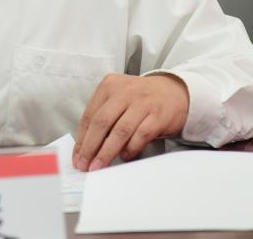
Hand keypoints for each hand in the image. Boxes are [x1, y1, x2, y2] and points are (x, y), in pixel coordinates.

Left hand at [72, 73, 188, 171]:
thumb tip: (86, 149)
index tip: (77, 158)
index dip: (81, 139)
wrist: (174, 92)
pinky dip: (130, 149)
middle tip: (85, 166)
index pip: (89, 115)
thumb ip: (103, 117)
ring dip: (107, 152)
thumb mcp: (118, 99)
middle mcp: (124, 91)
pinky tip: (125, 157)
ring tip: (100, 167)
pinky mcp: (158, 115)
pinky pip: (140, 135)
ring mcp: (142, 102)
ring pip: (120, 131)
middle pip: (101, 122)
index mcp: (109, 86)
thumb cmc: (140, 100)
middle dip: (90, 147)